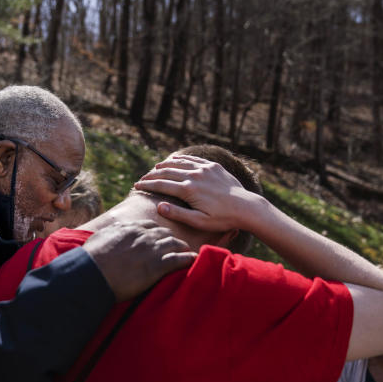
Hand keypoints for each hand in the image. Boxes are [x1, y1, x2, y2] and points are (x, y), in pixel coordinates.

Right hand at [82, 220, 195, 300]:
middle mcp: (144, 235)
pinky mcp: (158, 265)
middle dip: (172, 239)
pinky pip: (179, 259)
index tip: (160, 236)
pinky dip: (188, 259)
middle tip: (178, 244)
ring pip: (175, 244)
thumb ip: (110, 234)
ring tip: (188, 251)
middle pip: (165, 233)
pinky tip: (194, 260)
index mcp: (130, 228)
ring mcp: (152, 249)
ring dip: (182, 248)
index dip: (156, 232)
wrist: (93, 273)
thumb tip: (107, 235)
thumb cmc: (92, 259)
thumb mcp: (100, 238)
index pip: (150, 226)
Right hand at [133, 155, 261, 232]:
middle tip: (142, 178)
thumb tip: (159, 206)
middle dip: (152, 175)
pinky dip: (181, 159)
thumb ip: (178, 214)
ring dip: (165, 165)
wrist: (245, 207)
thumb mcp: (199, 222)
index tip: (136, 186)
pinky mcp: (213, 166)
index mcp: (188, 190)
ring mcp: (204, 169)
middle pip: (167, 172)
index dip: (147, 185)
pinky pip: (193, 159)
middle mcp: (194, 176)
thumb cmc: (222, 219)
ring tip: (156, 168)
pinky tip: (175, 159)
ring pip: (179, 163)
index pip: (162, 185)